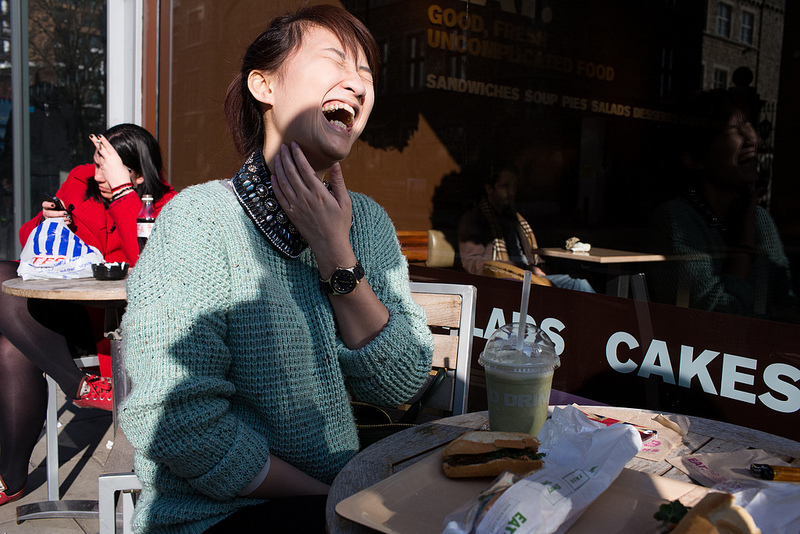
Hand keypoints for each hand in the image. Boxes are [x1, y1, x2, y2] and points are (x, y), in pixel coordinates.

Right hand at [41, 198, 70, 223]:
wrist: (57, 212)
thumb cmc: (58, 206)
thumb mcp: (59, 203)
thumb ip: (60, 204)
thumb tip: (63, 208)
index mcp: (46, 206)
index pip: (45, 204)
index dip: (48, 205)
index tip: (54, 205)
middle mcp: (45, 212)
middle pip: (49, 213)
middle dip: (58, 213)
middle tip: (65, 213)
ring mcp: (48, 218)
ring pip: (53, 219)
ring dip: (61, 219)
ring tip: (68, 217)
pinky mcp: (52, 224)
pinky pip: (57, 224)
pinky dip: (63, 223)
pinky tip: (68, 221)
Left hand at [90, 134, 132, 188]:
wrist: (120, 185)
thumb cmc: (124, 175)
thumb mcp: (121, 165)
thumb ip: (114, 160)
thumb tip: (109, 159)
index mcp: (115, 157)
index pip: (108, 147)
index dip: (103, 140)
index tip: (99, 135)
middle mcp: (109, 160)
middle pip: (101, 148)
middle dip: (95, 141)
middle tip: (91, 135)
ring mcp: (104, 164)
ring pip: (101, 156)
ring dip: (102, 154)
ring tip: (105, 155)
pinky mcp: (102, 169)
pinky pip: (102, 163)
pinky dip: (104, 162)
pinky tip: (108, 166)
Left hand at [272, 143, 354, 274]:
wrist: (329, 245)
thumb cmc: (340, 224)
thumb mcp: (345, 202)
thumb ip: (339, 183)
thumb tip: (336, 165)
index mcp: (319, 193)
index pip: (305, 169)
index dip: (298, 155)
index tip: (294, 145)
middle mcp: (305, 198)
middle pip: (292, 173)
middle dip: (286, 157)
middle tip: (283, 146)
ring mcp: (296, 206)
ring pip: (284, 182)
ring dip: (279, 168)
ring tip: (278, 157)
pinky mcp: (291, 214)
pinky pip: (280, 197)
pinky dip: (275, 185)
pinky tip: (273, 177)